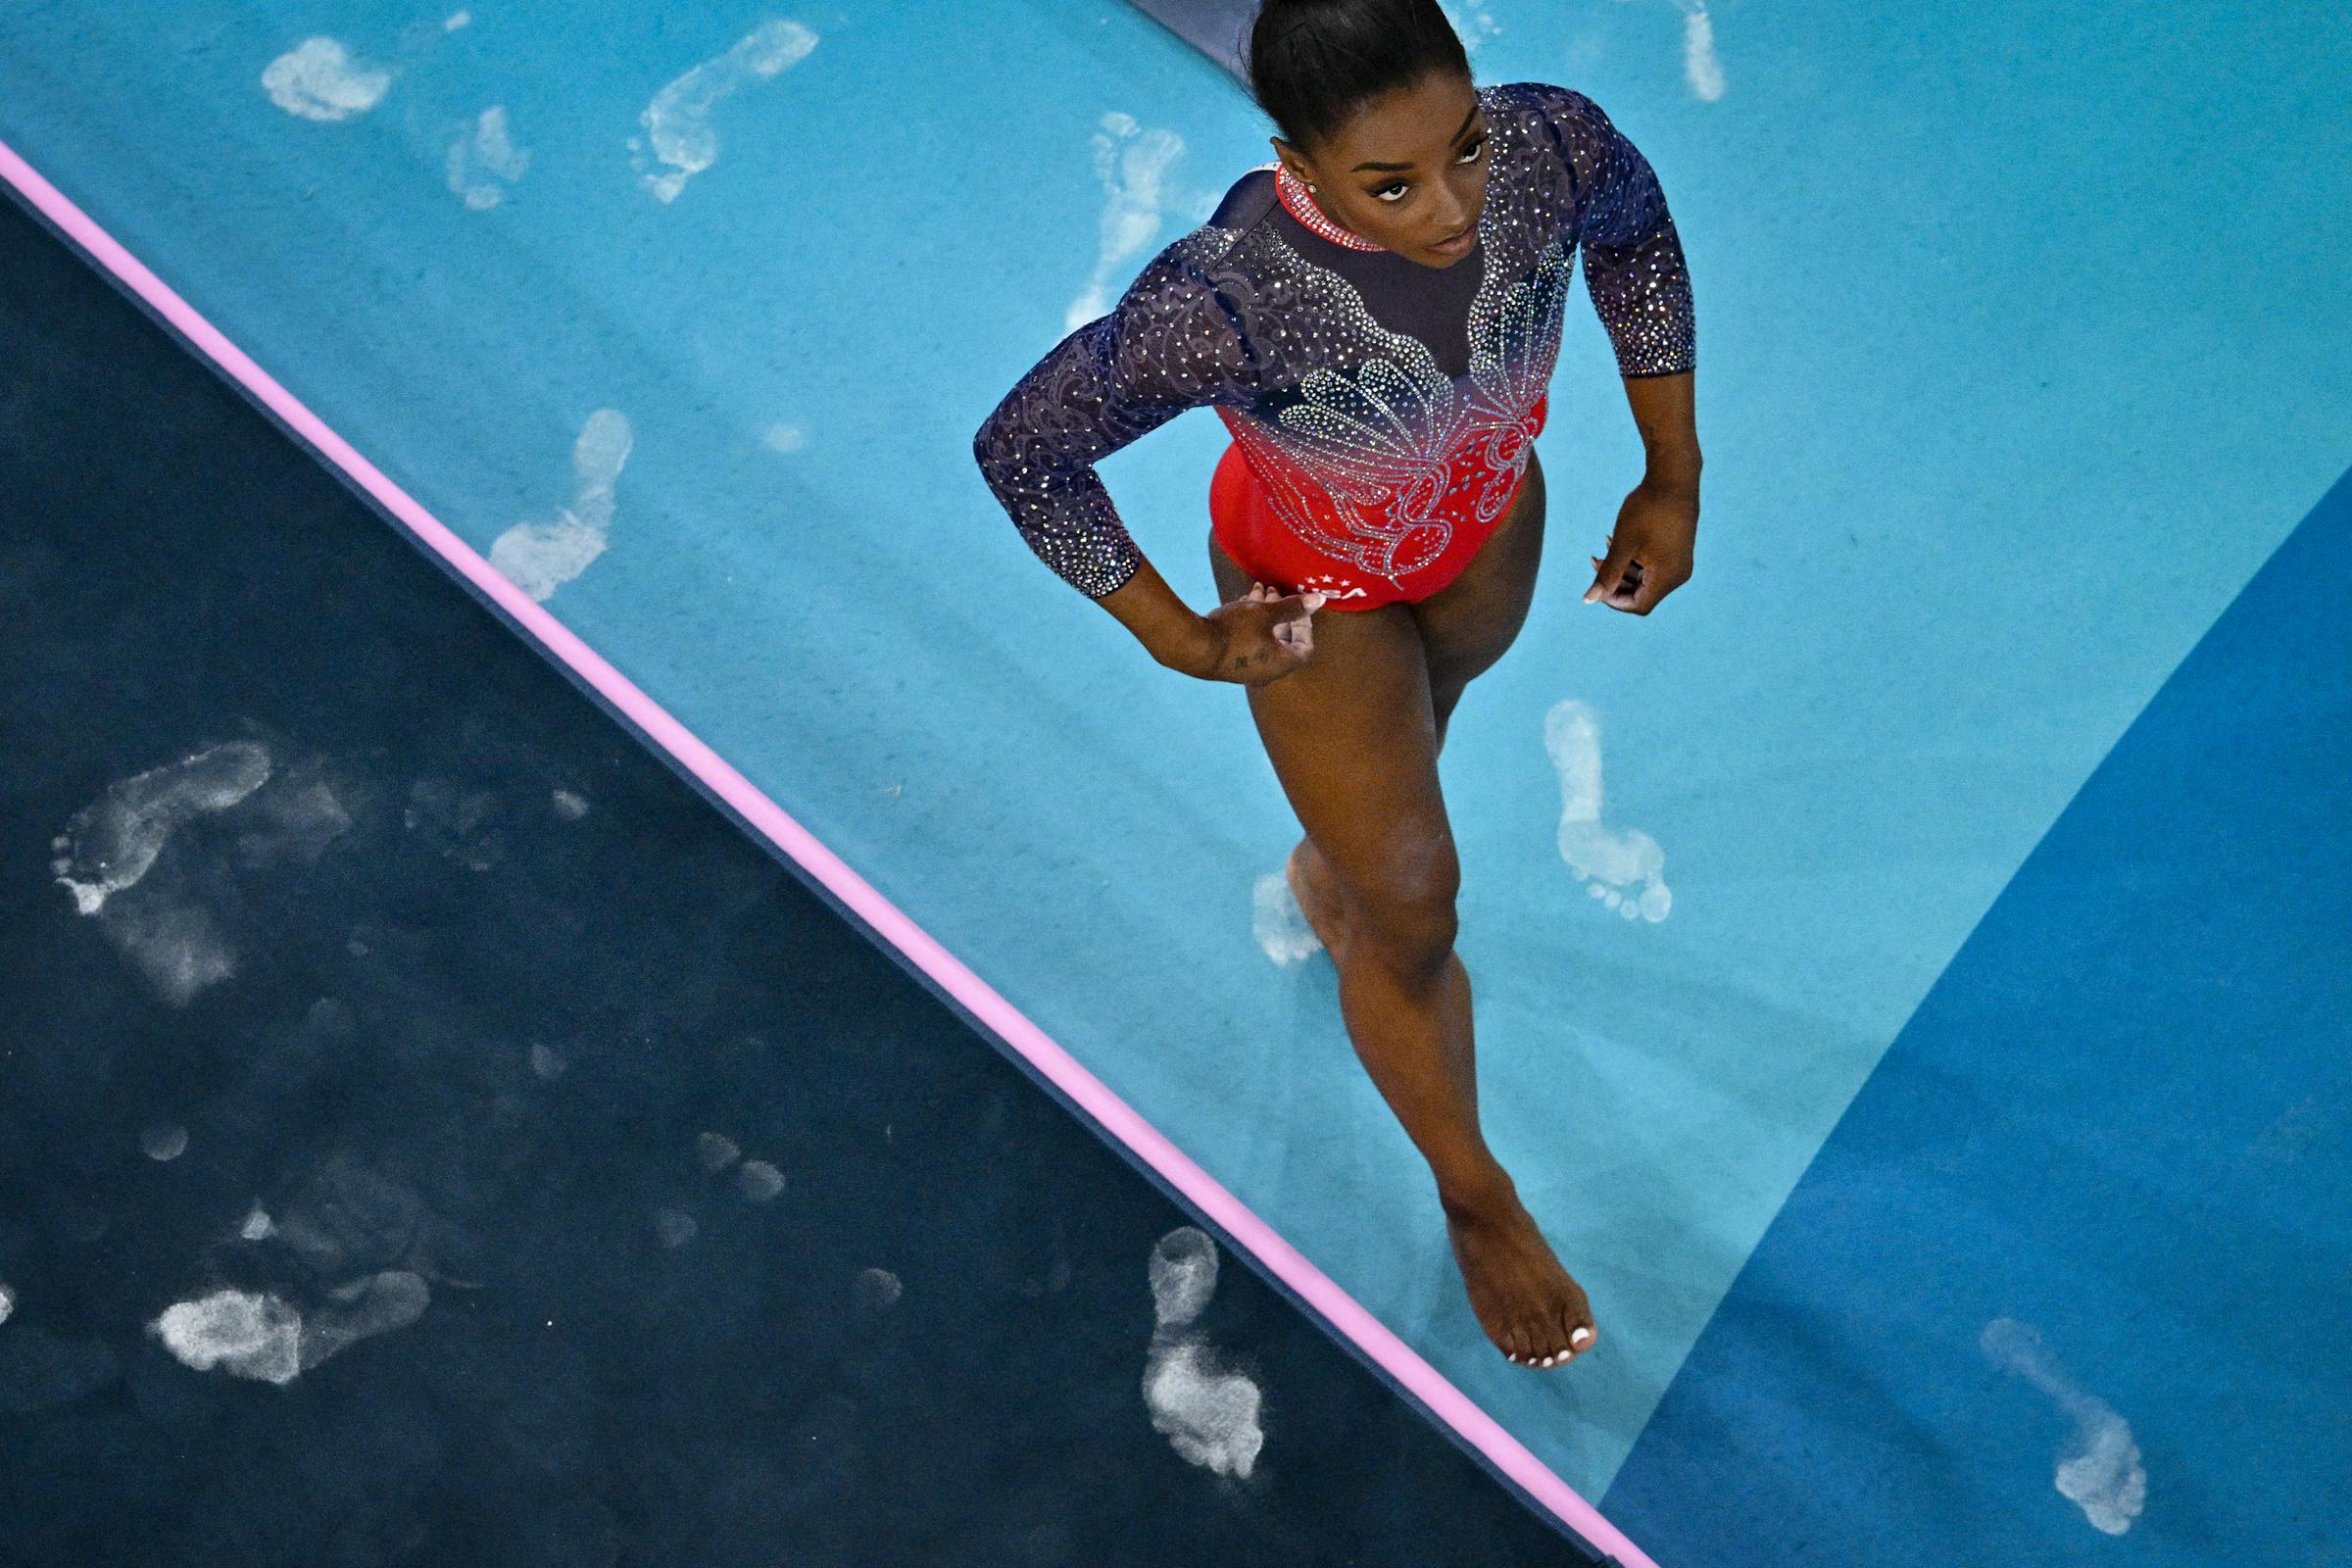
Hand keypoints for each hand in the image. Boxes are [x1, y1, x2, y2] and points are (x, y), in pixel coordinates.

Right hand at [1186, 581, 1323, 685]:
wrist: (1194, 648)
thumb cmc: (1236, 631)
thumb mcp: (1265, 613)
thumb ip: (1293, 607)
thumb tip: (1320, 600)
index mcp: (1282, 663)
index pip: (1306, 647)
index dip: (1306, 625)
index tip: (1299, 606)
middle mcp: (1268, 671)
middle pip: (1283, 640)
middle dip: (1281, 613)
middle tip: (1275, 592)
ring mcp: (1248, 669)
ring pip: (1264, 638)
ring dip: (1264, 614)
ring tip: (1257, 590)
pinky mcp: (1231, 663)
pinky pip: (1249, 641)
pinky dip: (1251, 623)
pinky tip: (1242, 602)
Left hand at [1585, 476, 1698, 613]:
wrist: (1673, 478)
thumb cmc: (1647, 510)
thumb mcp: (1623, 544)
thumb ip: (1607, 575)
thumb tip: (1589, 600)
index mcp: (1668, 577)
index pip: (1638, 605)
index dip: (1614, 600)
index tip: (1596, 584)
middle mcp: (1678, 574)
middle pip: (1642, 594)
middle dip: (1616, 582)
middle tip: (1596, 563)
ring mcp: (1679, 563)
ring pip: (1645, 579)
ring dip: (1622, 569)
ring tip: (1603, 550)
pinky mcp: (1677, 551)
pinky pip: (1653, 566)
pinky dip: (1634, 560)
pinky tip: (1616, 542)